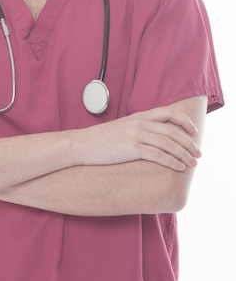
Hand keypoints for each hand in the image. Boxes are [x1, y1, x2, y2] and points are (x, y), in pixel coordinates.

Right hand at [83, 104, 200, 170]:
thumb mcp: (122, 127)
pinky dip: (172, 161)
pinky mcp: (131, 149)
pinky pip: (158, 155)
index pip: (168, 113)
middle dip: (189, 143)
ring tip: (193, 163)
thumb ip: (137, 127)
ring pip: (169, 144)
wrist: (81, 144)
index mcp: (138, 117)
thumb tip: (151, 135)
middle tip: (198, 153)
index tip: (193, 131)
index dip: (184, 121)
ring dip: (184, 154)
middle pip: (173, 130)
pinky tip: (179, 167)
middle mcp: (140, 124)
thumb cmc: (100, 139)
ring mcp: (136, 136)